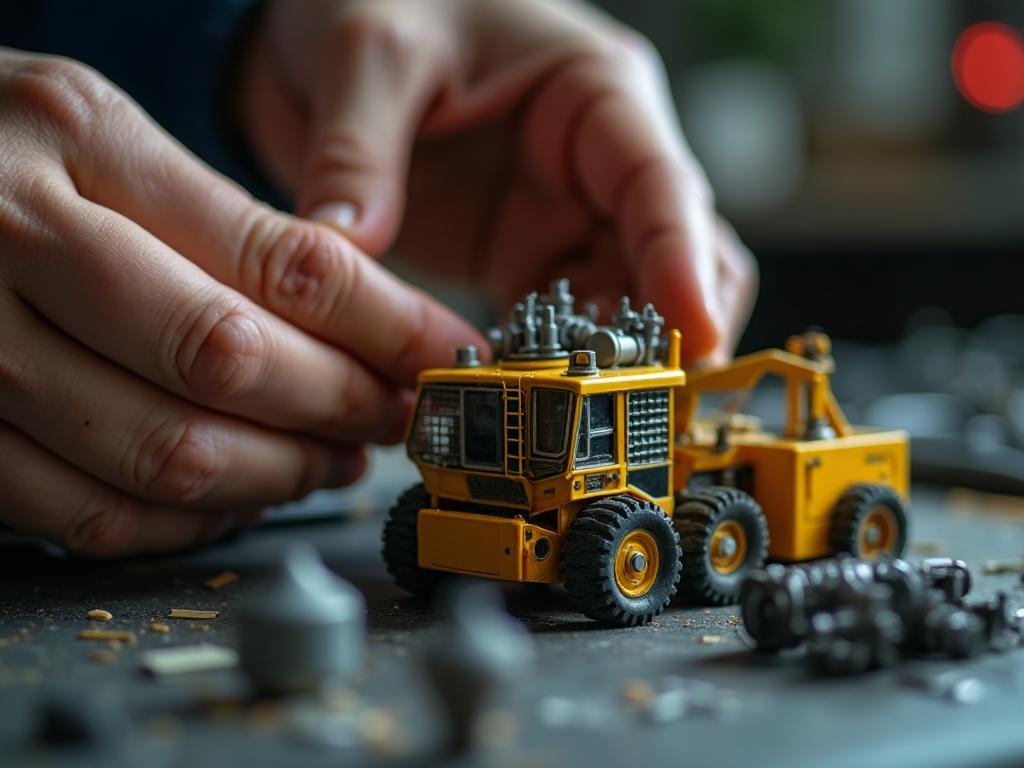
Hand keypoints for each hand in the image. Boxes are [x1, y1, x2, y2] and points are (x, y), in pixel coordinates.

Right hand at [0, 49, 481, 555]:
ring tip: (330, 460)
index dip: (387, 326)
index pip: (282, 260)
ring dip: (277, 474)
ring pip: (164, 450)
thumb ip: (232, 224)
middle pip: (228, 360)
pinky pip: (88, 513)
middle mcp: (12, 236)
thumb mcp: (112, 137)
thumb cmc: (3, 149)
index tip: (441, 355)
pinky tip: (237, 496)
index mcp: (80, 140)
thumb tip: (369, 320)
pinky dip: (187, 521)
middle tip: (389, 416)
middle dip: (340, 406)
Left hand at [241, 0, 755, 362]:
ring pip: (626, 308)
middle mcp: (598, 166)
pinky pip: (558, 330)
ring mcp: (563, 220)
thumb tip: (347, 246)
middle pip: (675, 262)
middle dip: (667, 335)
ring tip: (571, 417)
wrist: (333, 29)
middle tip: (635, 402)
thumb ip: (361, 150)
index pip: (664, 188)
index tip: (696, 341)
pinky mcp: (521, 261)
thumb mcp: (370, 52)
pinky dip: (550, 371)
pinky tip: (521, 402)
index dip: (684, 267)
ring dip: (608, 367)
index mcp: (596, 95)